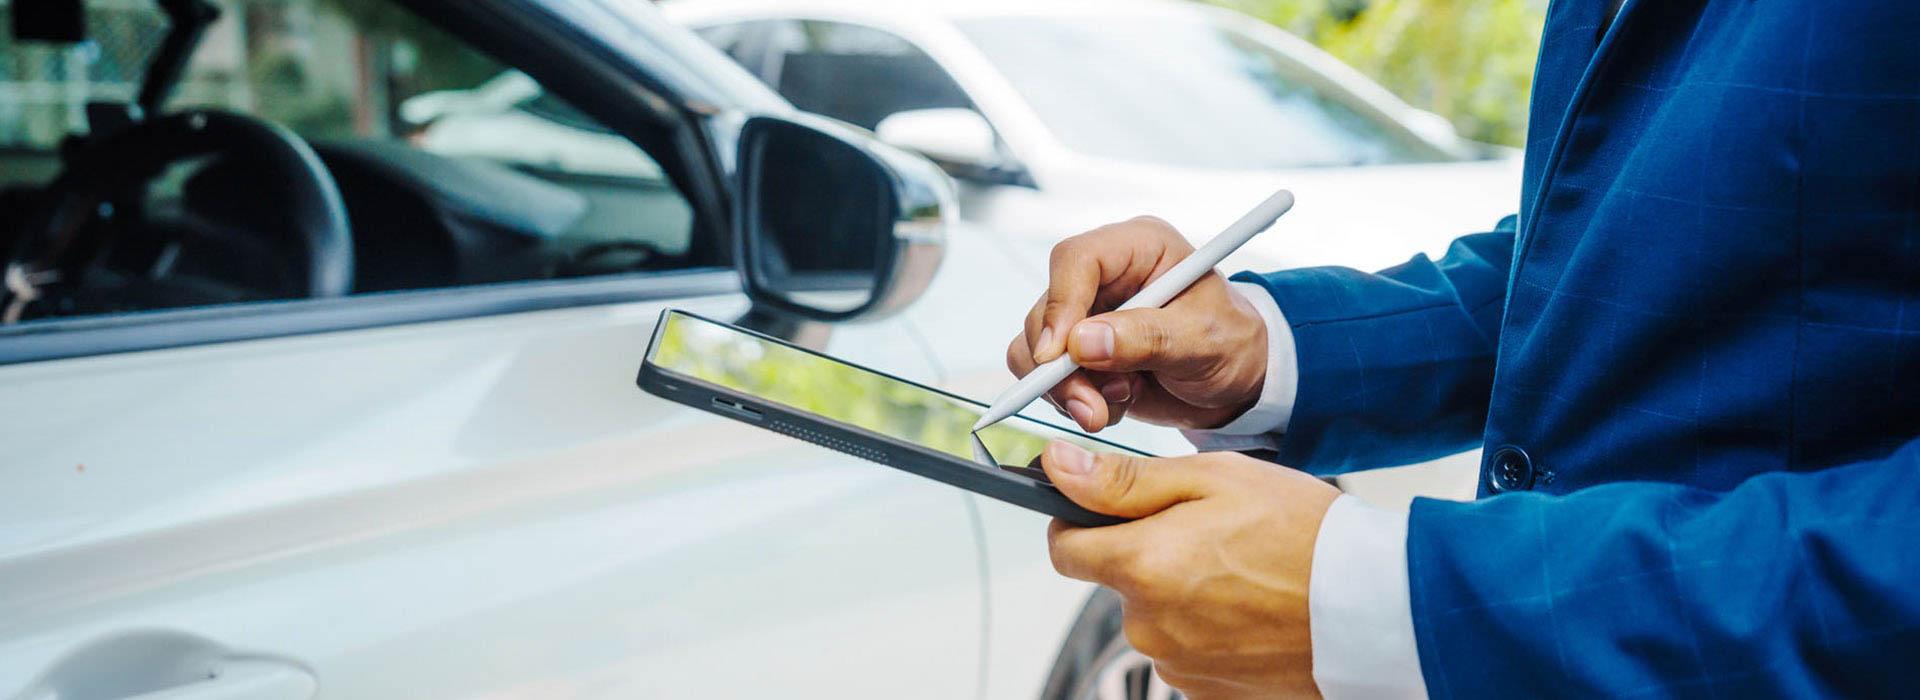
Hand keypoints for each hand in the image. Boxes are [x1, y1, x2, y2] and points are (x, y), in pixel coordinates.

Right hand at [1006, 216, 1267, 431]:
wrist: (1236, 382)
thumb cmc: (1231, 344)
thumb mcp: (1203, 340)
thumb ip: (1146, 338)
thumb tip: (1080, 343)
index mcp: (1139, 248)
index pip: (1076, 260)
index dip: (1060, 305)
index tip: (1060, 355)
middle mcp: (1104, 276)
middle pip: (1047, 310)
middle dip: (1062, 369)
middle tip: (1092, 408)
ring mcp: (1087, 315)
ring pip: (1037, 349)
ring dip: (1069, 390)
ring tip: (1118, 404)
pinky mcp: (1078, 352)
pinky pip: (1046, 377)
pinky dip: (1073, 401)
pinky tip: (1115, 405)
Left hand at [1041, 441, 1339, 698]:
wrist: (1375, 607)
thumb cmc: (1303, 534)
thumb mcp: (1213, 479)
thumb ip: (1124, 480)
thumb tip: (1058, 467)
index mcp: (1142, 566)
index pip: (1064, 549)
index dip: (1082, 521)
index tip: (1112, 509)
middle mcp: (1150, 625)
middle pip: (1117, 581)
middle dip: (1147, 553)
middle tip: (1211, 532)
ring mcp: (1179, 664)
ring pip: (1154, 615)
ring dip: (1181, 591)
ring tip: (1243, 570)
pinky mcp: (1208, 689)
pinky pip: (1187, 648)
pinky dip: (1209, 626)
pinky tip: (1252, 606)